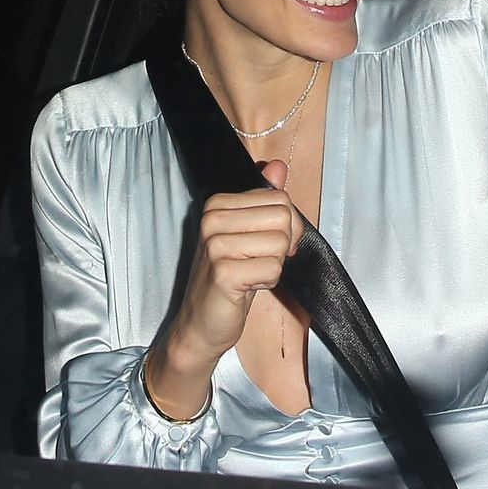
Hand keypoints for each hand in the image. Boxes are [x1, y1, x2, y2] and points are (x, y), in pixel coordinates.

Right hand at [148, 160, 302, 414]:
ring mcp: (215, 245)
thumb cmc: (230, 276)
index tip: (265, 244)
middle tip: (259, 262)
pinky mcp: (224, 272)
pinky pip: (273, 268)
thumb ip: (264, 199)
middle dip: (282, 246)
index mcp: (218, 203)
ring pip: (281, 244)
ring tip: (250, 274)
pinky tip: (246, 287)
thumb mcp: (249, 232)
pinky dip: (268, 282)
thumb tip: (278, 165)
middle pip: (284, 218)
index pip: (280, 199)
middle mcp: (212, 219)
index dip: (286, 226)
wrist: (201, 323)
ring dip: (274, 265)